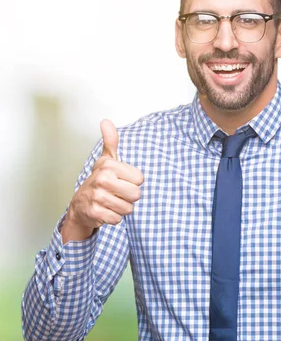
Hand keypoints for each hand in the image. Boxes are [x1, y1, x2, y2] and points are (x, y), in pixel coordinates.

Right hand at [62, 120, 143, 241]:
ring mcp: (97, 196)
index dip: (133, 182)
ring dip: (122, 208)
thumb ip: (111, 141)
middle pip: (137, 194)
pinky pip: (118, 219)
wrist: (80, 204)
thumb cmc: (100, 180)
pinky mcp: (95, 212)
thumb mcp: (107, 159)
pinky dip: (114, 218)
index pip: (140, 179)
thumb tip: (106, 121)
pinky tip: (105, 211)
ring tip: (111, 202)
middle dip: (129, 197)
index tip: (121, 181)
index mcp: (109, 165)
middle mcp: (102, 179)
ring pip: (128, 208)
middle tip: (117, 193)